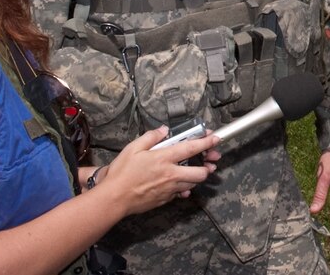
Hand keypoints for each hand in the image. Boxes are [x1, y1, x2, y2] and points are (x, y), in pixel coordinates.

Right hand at [100, 127, 219, 215]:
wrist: (114, 199)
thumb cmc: (122, 173)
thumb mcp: (133, 148)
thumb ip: (151, 137)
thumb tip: (163, 130)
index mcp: (164, 158)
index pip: (191, 148)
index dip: (206, 142)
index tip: (216, 137)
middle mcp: (170, 174)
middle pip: (200, 172)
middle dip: (208, 166)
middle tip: (210, 160)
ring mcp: (169, 189)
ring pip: (193, 184)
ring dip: (198, 177)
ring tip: (201, 170)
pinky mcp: (165, 199)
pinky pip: (180, 193)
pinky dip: (184, 189)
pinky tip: (182, 185)